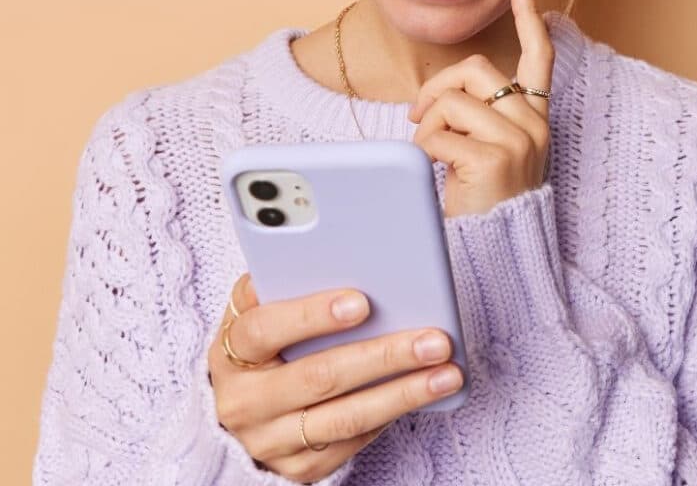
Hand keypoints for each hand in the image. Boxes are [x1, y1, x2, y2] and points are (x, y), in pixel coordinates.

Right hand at [208, 274, 463, 483]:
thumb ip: (282, 280)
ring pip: (345, 419)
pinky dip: (391, 414)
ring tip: (447, 372)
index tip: (362, 301)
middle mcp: (245, 402)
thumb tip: (335, 250)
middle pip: (319, 378)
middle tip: (434, 339)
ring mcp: (271, 441)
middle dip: (383, 356)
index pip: (266, 329)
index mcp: (231, 351)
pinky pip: (352, 443)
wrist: (239, 406)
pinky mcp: (299, 469)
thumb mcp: (256, 308)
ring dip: (403, 393)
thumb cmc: (262, 339)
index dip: (312, 315)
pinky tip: (424, 393)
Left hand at [407, 0, 553, 217]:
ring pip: (453, 98)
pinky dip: (425, 149)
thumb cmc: (483, 202)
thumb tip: (441, 91)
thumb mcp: (489, 151)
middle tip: (419, 116)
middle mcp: (535, 124)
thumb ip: (478, 115)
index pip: (539, 55)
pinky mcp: (495, 158)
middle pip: (474, 68)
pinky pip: (440, 132)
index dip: (528, 15)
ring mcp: (518, 140)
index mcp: (535, 118)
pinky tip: (437, 174)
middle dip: (435, 87)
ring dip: (428, 125)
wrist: (495, 256)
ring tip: (432, 156)